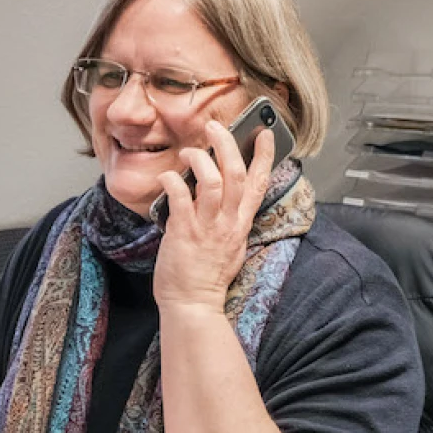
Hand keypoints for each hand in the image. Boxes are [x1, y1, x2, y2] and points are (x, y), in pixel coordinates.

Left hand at [153, 120, 275, 311]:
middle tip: (215, 127)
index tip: (264, 134)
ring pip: (212, 181)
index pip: (259, 184)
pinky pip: (181, 197)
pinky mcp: (183, 232)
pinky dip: (174, 180)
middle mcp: (227, 223)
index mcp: (240, 225)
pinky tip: (168, 175)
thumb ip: (229, 220)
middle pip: (236, 174)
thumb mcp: (230, 245)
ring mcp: (206, 227)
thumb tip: (221, 195)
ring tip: (190, 151)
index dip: (264, 157)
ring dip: (200, 159)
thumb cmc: (206, 277)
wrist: (193, 305)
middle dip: (228, 145)